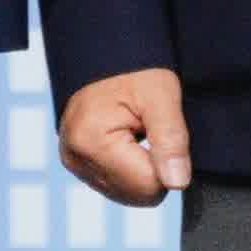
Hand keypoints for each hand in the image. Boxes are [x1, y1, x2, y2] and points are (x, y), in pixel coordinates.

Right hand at [57, 67, 192, 205]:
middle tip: (147, 131)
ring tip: (135, 133)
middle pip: (136, 195)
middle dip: (153, 167)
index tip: (160, 131)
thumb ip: (171, 141)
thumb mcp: (162, 97)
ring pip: (127, 195)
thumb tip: (177, 183)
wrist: (107, 55)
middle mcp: (75, 157)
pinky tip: (126, 142)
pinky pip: (116, 187)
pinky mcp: (77, 165)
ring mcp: (73, 164)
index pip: (147, 185)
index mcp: (91, 140)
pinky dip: (129, 170)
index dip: (167, 163)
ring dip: (141, 169)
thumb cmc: (136, 71)